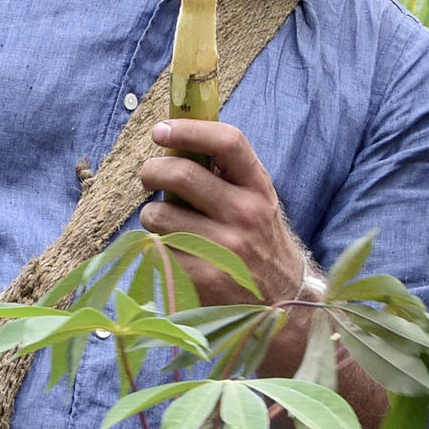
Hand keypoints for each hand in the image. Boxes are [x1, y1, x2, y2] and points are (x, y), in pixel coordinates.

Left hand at [139, 120, 310, 307]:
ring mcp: (225, 247)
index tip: (162, 130)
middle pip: (182, 174)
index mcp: (258, 187)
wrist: (280, 299)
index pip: (228, 142)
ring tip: (166, 221)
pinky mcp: (203, 276)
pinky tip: (175, 250)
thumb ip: (225, 172)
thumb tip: (176, 138)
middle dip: (152, 170)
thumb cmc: (258, 240)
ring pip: (159, 213)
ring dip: (152, 214)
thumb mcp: (256, 201)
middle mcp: (245, 213)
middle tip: (149, 176)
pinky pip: (159, 247)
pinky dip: (158, 245)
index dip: (189, 129)